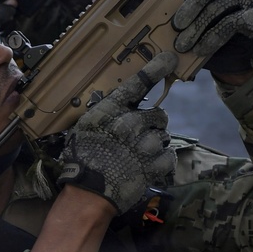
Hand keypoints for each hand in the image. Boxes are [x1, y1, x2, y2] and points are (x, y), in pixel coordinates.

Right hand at [57, 51, 177, 214]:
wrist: (89, 192)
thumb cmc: (82, 159)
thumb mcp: (85, 128)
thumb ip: (104, 113)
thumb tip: (113, 103)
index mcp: (112, 111)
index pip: (137, 84)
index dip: (156, 69)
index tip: (170, 59)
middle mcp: (130, 123)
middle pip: (159, 115)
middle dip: (153, 125)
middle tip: (140, 137)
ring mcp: (144, 145)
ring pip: (164, 136)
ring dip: (156, 145)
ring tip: (139, 155)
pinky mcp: (154, 165)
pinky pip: (169, 156)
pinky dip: (162, 161)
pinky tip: (148, 166)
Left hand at [172, 0, 252, 76]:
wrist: (233, 57)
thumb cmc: (211, 29)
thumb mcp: (195, 14)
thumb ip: (187, 1)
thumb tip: (171, 1)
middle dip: (190, 7)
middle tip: (176, 25)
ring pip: (220, 6)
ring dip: (197, 28)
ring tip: (183, 44)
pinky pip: (234, 23)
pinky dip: (213, 38)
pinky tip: (201, 49)